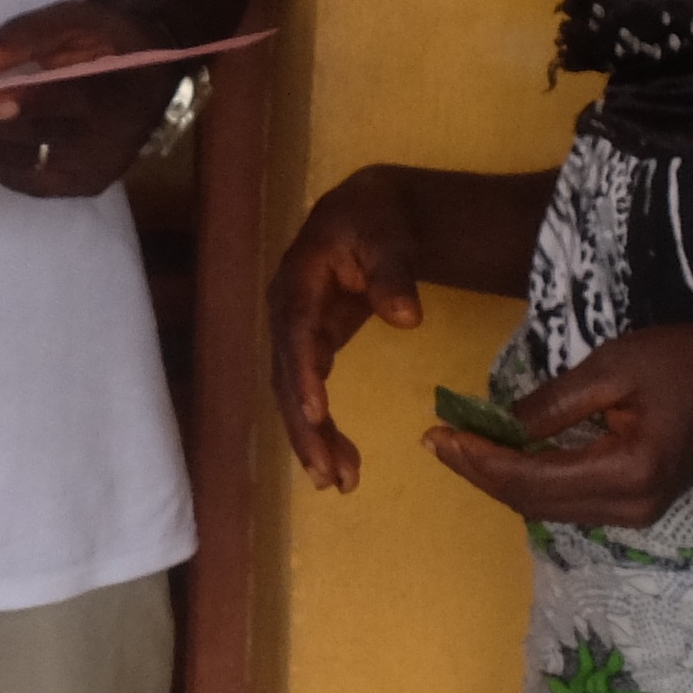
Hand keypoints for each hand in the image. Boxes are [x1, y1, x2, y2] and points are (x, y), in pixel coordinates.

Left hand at [0, 0, 171, 199]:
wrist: (150, 74)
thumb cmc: (108, 40)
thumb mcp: (78, 19)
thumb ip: (29, 34)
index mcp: (118, 91)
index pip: (70, 100)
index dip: (29, 102)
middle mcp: (110, 143)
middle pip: (35, 136)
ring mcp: (95, 172)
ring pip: (23, 165)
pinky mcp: (81, 187)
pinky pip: (26, 182)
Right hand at [268, 166, 431, 488]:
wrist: (371, 211)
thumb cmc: (377, 218)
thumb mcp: (389, 235)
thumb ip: (395, 274)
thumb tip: (407, 317)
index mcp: (298, 279)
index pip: (297, 330)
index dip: (304, 371)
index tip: (317, 411)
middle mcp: (285, 310)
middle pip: (288, 375)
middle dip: (305, 427)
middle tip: (330, 474)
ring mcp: (295, 331)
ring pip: (294, 393)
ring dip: (312, 438)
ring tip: (340, 482)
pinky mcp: (311, 345)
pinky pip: (309, 392)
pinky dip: (323, 427)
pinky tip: (342, 461)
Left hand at [426, 321, 692, 528]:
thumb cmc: (681, 364)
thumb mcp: (613, 367)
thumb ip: (554, 403)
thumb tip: (500, 425)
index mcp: (626, 471)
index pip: (532, 479)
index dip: (480, 461)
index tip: (440, 436)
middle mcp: (629, 507)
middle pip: (533, 502)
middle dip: (481, 474)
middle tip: (437, 442)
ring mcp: (635, 514)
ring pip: (547, 508)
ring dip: (501, 481)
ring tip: (459, 449)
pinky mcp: (635, 507)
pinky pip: (568, 502)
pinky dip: (530, 483)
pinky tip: (504, 458)